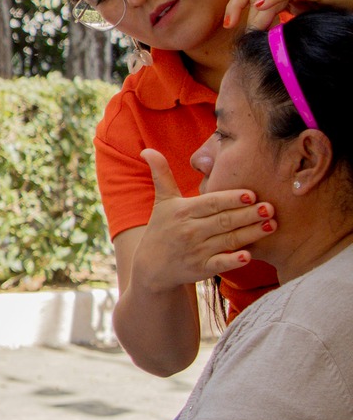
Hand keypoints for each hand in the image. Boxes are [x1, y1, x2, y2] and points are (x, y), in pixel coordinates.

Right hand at [131, 150, 272, 292]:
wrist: (151, 267)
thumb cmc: (162, 229)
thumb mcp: (162, 202)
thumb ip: (161, 174)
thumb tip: (147, 150)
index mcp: (182, 212)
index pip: (210, 203)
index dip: (230, 199)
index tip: (251, 194)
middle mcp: (189, 231)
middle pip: (224, 221)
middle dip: (248, 214)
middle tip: (271, 207)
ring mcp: (196, 251)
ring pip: (228, 240)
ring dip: (251, 233)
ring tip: (272, 225)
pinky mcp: (201, 268)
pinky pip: (220, 264)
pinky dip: (233, 261)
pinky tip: (248, 256)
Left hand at [223, 0, 352, 27]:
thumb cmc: (327, 1)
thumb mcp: (296, 7)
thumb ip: (276, 12)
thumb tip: (256, 27)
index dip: (234, 4)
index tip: (228, 23)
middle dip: (239, 9)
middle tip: (232, 27)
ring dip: (258, 14)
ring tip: (255, 30)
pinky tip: (262, 7)